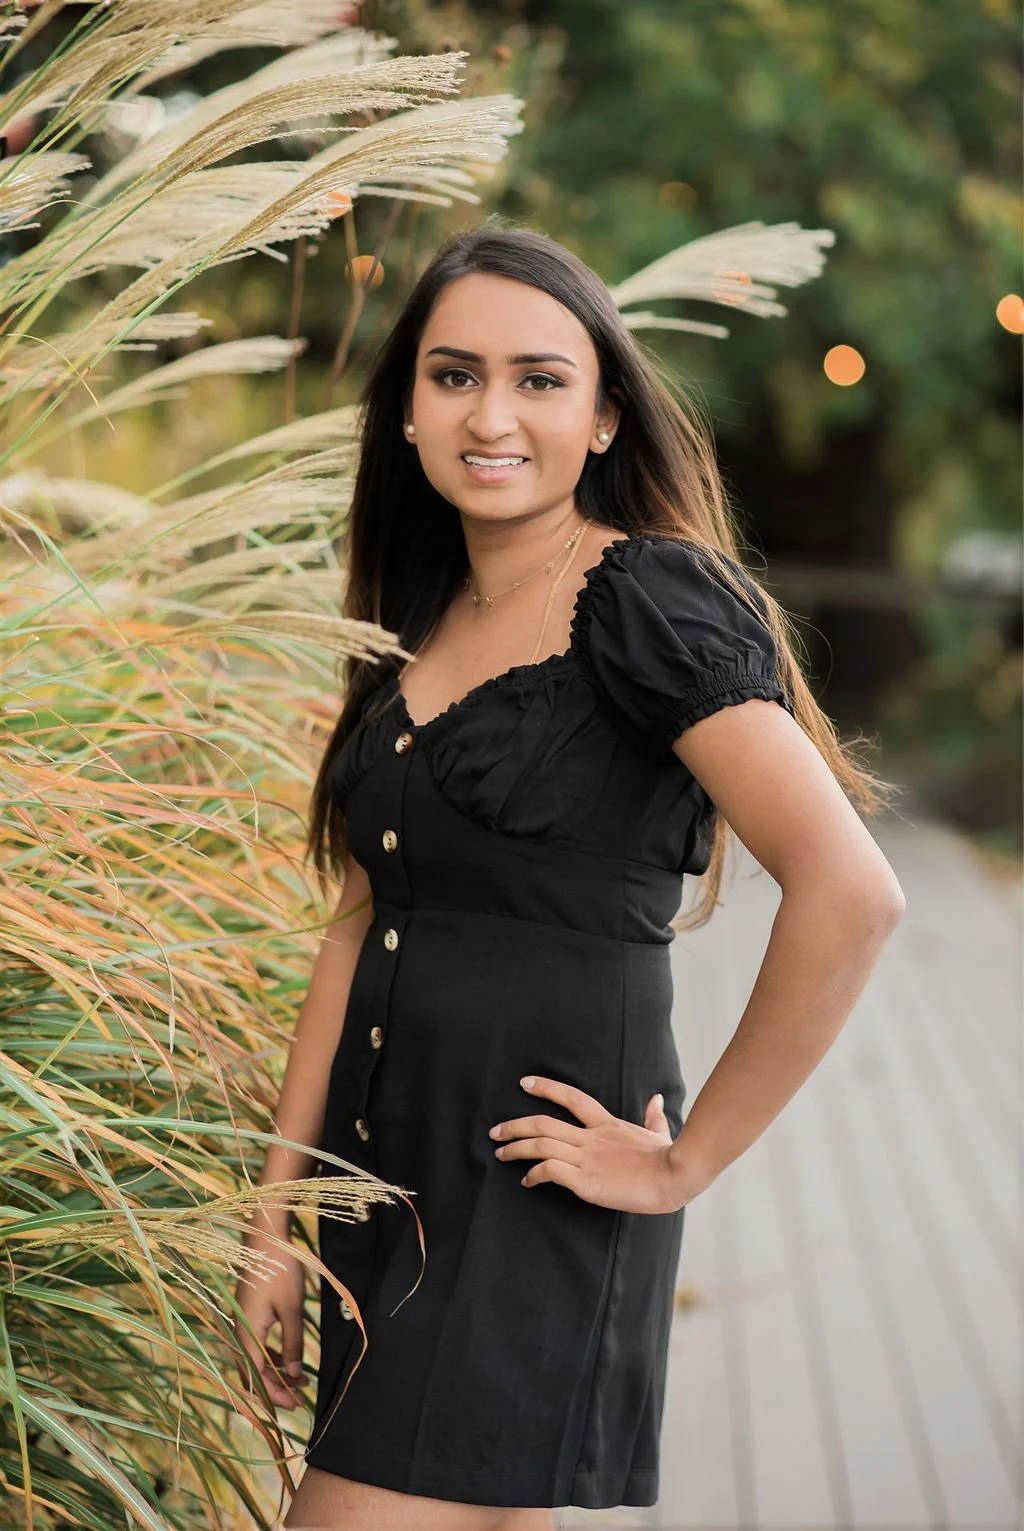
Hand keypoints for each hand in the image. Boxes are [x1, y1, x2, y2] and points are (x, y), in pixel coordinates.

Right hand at [233, 1221, 307, 1411]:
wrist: (265, 1239)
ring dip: (275, 1374)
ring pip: (255, 1361)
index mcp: (246, 1334)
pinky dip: (272, 1358)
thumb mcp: (291, 1308)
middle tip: (300, 1401)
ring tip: (301, 1382)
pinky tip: (289, 1362)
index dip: (275, 1396)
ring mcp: (241, 1324)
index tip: (295, 1405)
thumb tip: (294, 1373)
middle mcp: (239, 1333)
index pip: (256, 1378)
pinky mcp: (247, 1317)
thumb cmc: (280, 1270)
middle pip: (253, 1374)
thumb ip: (292, 1342)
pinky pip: (256, 1347)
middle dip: (275, 1390)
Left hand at [489, 1075, 688, 1215]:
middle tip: (495, 1131)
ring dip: (516, 1149)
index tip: (525, 1083)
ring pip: (541, 1145)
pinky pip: (550, 1171)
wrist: (674, 1175)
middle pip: (544, 1123)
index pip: (572, 1098)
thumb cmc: (669, 1158)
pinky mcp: (586, 1181)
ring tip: (501, 1154)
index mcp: (607, 1125)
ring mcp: (587, 1158)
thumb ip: (653, 1117)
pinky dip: (534, 1174)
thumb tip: (656, 1099)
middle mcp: (591, 1138)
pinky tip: (527, 1181)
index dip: (547, 1088)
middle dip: (515, 1126)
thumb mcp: (659, 1132)